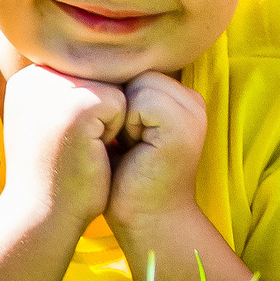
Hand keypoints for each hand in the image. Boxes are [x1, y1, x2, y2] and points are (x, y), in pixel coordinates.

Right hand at [0, 64, 128, 230]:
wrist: (40, 216)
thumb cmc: (52, 176)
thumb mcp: (46, 125)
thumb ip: (63, 93)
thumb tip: (102, 68)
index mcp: (26, 79)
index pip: (82, 74)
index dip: (87, 111)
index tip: (64, 141)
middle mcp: (35, 76)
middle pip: (98, 77)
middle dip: (98, 115)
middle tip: (72, 148)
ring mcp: (56, 89)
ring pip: (110, 88)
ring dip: (106, 122)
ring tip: (79, 148)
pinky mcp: (79, 105)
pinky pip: (120, 103)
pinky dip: (114, 132)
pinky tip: (89, 152)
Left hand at [104, 71, 208, 230]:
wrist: (145, 219)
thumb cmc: (124, 177)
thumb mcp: (122, 126)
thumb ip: (121, 93)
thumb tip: (86, 61)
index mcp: (180, 97)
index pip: (137, 69)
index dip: (118, 99)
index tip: (122, 135)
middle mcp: (193, 99)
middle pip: (138, 72)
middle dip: (121, 104)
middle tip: (127, 142)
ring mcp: (192, 111)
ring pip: (140, 82)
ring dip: (124, 115)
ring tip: (132, 145)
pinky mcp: (183, 124)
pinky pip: (142, 100)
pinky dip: (129, 124)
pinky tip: (136, 149)